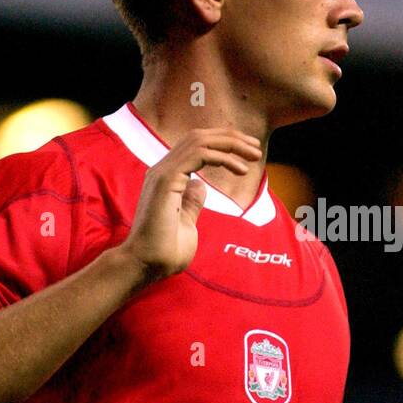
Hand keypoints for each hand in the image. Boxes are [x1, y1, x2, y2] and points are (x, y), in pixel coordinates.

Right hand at [119, 128, 262, 281]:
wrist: (146, 265)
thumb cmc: (164, 251)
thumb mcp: (187, 222)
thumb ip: (192, 202)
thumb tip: (200, 186)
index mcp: (168, 177)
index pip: (197, 146)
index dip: (224, 144)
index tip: (248, 153)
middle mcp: (163, 169)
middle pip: (199, 137)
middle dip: (231, 138)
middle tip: (256, 148)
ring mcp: (162, 172)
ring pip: (200, 140)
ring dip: (231, 144)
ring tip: (254, 155)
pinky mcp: (166, 180)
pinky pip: (199, 154)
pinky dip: (223, 157)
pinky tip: (241, 169)